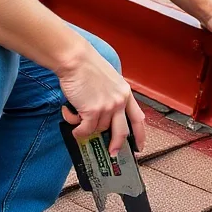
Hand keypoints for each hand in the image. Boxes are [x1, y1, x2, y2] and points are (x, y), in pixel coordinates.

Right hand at [57, 39, 146, 154]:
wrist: (75, 59)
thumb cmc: (87, 66)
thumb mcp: (110, 80)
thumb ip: (112, 96)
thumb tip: (106, 114)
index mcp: (125, 93)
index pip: (138, 119)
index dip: (140, 135)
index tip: (139, 146)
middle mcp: (119, 101)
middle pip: (122, 132)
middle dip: (117, 145)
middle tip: (112, 152)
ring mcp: (107, 107)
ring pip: (98, 129)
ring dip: (85, 125)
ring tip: (74, 112)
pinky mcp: (93, 111)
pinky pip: (85, 129)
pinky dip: (77, 129)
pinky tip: (71, 120)